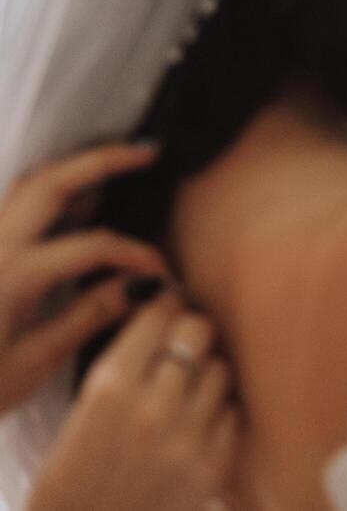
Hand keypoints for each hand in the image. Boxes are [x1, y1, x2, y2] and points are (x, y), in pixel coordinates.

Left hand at [0, 143, 167, 413]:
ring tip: (113, 164)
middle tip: (149, 150)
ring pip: (26, 185)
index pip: (93, 246)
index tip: (163, 274)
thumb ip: (89, 316)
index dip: (136, 255)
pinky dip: (47, 188)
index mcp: (12, 276)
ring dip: (72, 167)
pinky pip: (11, 203)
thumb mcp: (33, 362)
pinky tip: (70, 199)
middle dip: (104, 160)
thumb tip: (141, 288)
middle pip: (51, 183)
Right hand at [29, 293, 238, 510]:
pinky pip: (232, 412)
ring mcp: (188, 437)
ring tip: (192, 385)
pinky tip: (200, 420)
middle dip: (194, 329)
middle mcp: (153, 407)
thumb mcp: (87, 405)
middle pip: (199, 331)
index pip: (159, 315)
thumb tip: (168, 312)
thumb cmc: (78, 469)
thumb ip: (128, 360)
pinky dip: (218, 411)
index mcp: (111, 387)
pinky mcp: (213, 465)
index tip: (174, 301)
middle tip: (190, 337)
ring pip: (221, 369)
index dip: (169, 303)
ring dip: (208, 371)